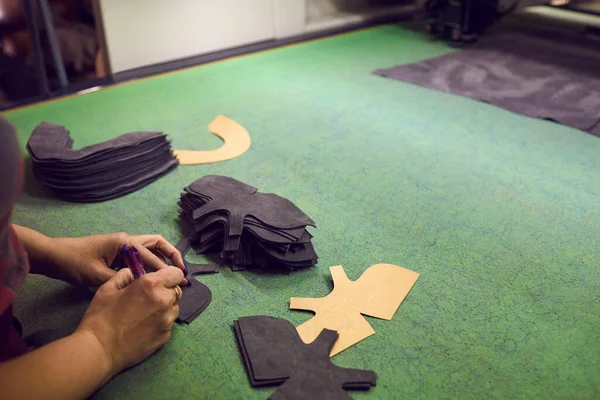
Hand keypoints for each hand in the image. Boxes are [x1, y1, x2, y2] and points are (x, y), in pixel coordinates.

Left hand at [49, 233, 186, 285]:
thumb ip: (122, 280)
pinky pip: (140, 256)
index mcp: (125, 242)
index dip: (166, 270)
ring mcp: (123, 245)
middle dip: (172, 256)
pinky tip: (154, 277)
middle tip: (182, 271)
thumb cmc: (74, 263)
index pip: (151, 257)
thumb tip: (142, 287)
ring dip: (163, 259)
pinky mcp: (118, 252)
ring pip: (150, 249)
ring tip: (173, 274)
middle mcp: (127, 240)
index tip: (179, 281)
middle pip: (158, 244)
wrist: (54, 256)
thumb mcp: (97, 275)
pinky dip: (151, 264)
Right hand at [77, 267, 182, 372]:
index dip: (169, 275)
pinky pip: (169, 323)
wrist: (99, 350)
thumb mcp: (108, 289)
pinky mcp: (166, 336)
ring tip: (146, 313)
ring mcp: (167, 320)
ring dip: (165, 306)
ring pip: (174, 307)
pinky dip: (161, 322)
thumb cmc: (100, 317)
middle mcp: (164, 301)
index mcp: (151, 285)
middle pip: (176, 290)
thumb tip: (133, 272)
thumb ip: (124, 275)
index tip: (159, 279)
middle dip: (166, 291)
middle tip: (148, 297)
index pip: (176, 273)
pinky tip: (145, 326)